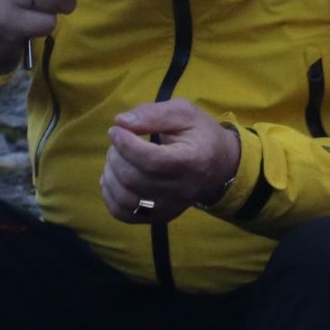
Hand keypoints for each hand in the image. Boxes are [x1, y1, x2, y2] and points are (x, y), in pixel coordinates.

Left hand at [102, 98, 241, 222]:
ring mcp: (170, 207)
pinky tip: (113, 177)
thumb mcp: (183, 113)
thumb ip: (153, 114)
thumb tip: (121, 122)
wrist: (219, 166)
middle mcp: (182, 190)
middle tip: (118, 141)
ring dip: (110, 174)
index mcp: (192, 161)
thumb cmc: (199, 135)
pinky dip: (110, 195)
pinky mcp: (160, 216)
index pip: (151, 161)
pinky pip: (124, 214)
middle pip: (134, 179)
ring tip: (116, 157)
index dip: (125, 144)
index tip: (116, 129)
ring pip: (125, 199)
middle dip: (116, 156)